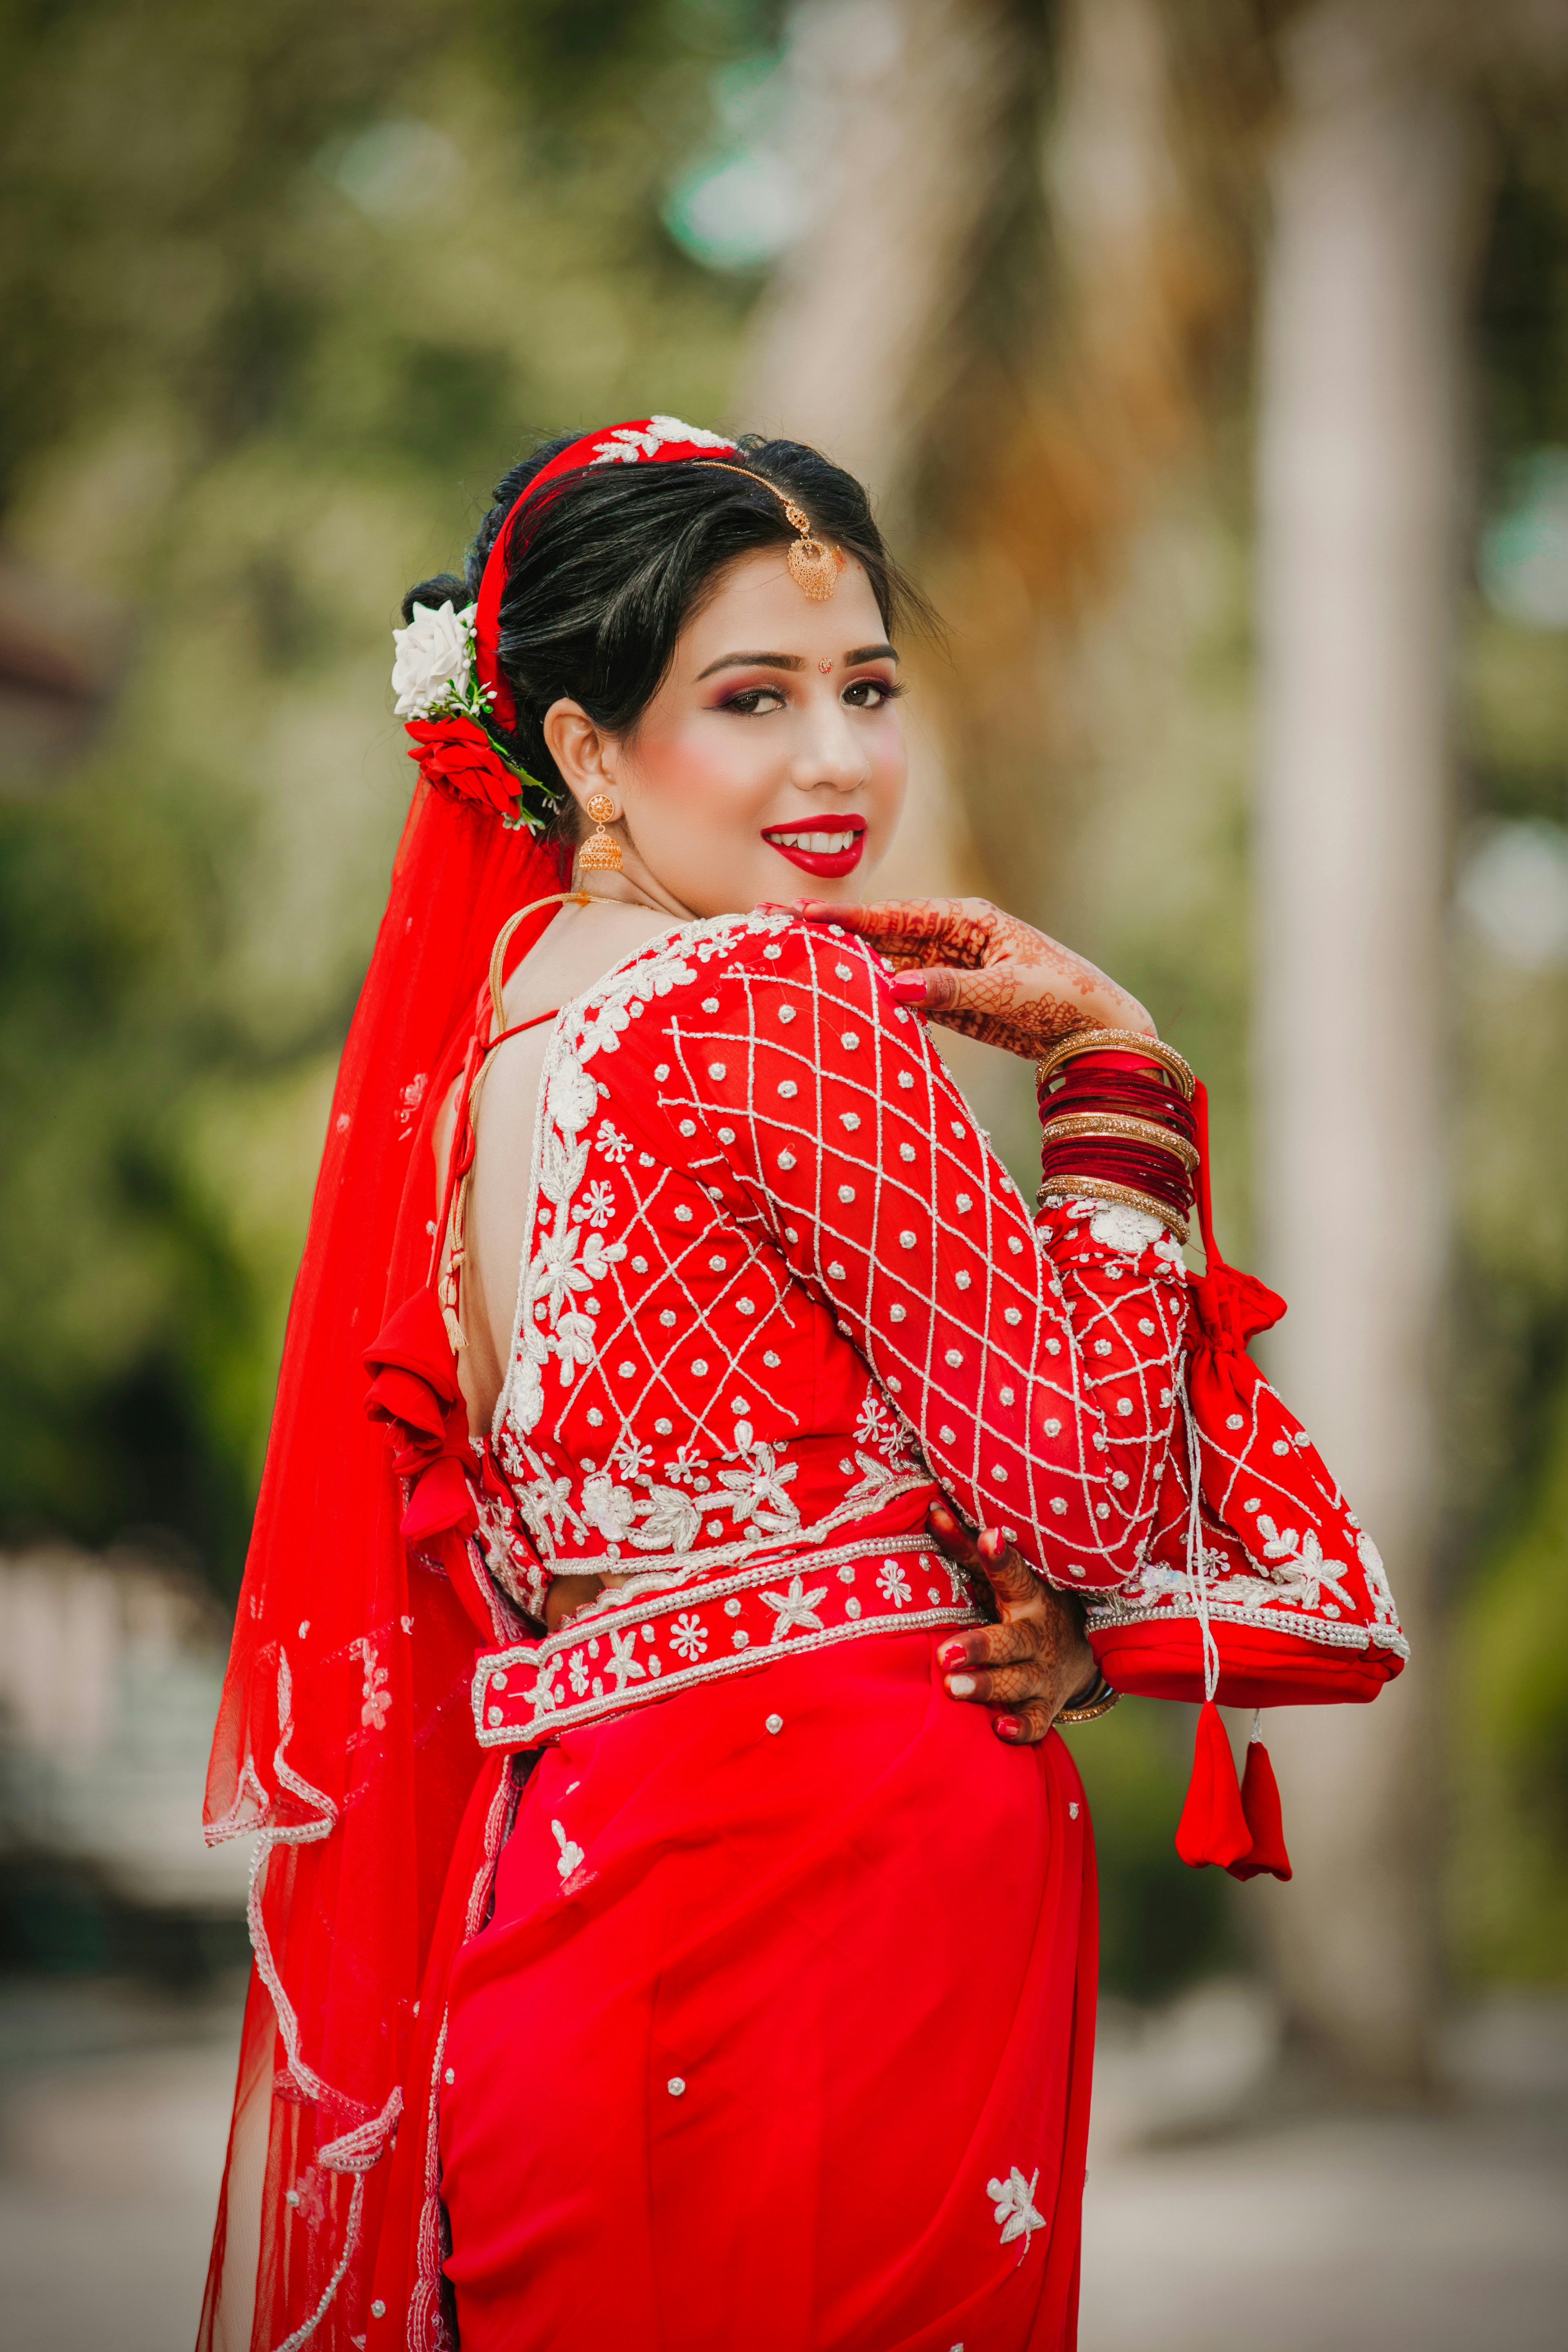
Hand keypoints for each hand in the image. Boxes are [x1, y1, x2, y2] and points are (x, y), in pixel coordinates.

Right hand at [796, 895, 1152, 1059]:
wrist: (1099, 1031)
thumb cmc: (1063, 997)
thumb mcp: (1007, 991)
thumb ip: (950, 988)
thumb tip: (896, 986)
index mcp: (968, 920)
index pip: (895, 916)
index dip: (847, 916)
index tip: (802, 911)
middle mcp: (952, 939)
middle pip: (882, 936)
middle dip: (833, 933)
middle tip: (778, 923)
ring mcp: (949, 969)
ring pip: (888, 966)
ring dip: (848, 967)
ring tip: (797, 963)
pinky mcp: (952, 999)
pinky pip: (905, 996)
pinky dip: (876, 997)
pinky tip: (842, 999)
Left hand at [927, 1502, 1097, 1743]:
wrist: (1082, 1650)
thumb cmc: (1025, 1606)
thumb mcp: (1005, 1580)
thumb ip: (966, 1550)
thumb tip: (931, 1512)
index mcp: (1029, 1597)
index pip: (1015, 1575)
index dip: (1001, 1558)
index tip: (991, 1537)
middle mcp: (1038, 1635)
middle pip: (1011, 1641)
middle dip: (979, 1647)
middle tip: (945, 1655)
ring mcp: (1043, 1673)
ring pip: (1017, 1682)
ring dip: (987, 1686)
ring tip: (954, 1690)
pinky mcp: (1046, 1705)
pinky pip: (1036, 1721)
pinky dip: (1021, 1728)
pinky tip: (999, 1731)